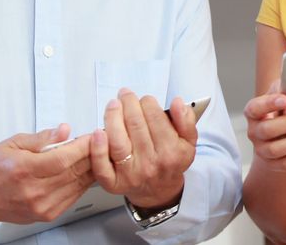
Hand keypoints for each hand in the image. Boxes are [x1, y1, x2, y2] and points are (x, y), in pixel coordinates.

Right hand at [0, 124, 93, 224]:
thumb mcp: (13, 143)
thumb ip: (42, 137)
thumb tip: (64, 130)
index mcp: (24, 170)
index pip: (63, 159)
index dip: (83, 147)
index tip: (93, 136)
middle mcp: (34, 191)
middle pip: (74, 172)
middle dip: (91, 155)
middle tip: (100, 142)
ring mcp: (41, 206)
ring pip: (78, 186)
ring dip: (91, 169)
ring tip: (95, 154)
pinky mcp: (46, 215)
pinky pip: (73, 197)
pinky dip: (82, 183)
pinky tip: (84, 172)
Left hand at [90, 88, 197, 209]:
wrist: (159, 190)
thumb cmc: (170, 162)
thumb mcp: (188, 142)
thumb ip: (186, 120)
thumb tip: (178, 103)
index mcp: (171, 152)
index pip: (156, 118)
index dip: (148, 102)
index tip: (145, 99)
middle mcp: (151, 164)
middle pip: (136, 126)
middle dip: (129, 104)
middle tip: (125, 95)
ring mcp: (131, 174)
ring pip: (118, 141)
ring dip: (112, 117)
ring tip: (113, 104)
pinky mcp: (114, 183)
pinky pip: (102, 167)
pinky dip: (98, 149)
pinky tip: (97, 132)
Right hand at [243, 81, 285, 171]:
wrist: (281, 137)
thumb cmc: (284, 111)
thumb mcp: (283, 96)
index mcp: (253, 113)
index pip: (254, 108)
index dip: (268, 104)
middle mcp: (254, 132)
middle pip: (267, 130)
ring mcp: (262, 150)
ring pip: (276, 149)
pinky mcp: (273, 165)